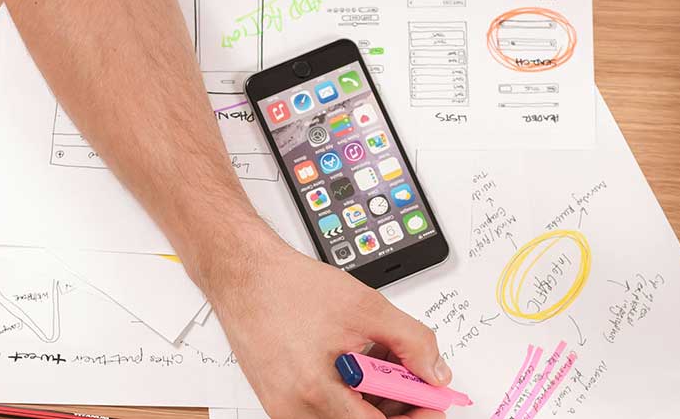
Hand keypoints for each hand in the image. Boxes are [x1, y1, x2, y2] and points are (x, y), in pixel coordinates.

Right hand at [207, 244, 451, 418]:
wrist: (243, 275)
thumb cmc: (287, 288)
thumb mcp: (366, 307)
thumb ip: (411, 341)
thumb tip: (436, 372)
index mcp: (316, 390)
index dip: (414, 418)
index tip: (434, 405)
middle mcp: (295, 409)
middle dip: (397, 408)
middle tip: (416, 382)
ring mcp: (284, 408)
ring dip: (374, 401)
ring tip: (384, 362)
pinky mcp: (280, 402)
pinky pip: (326, 410)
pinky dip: (351, 394)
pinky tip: (360, 365)